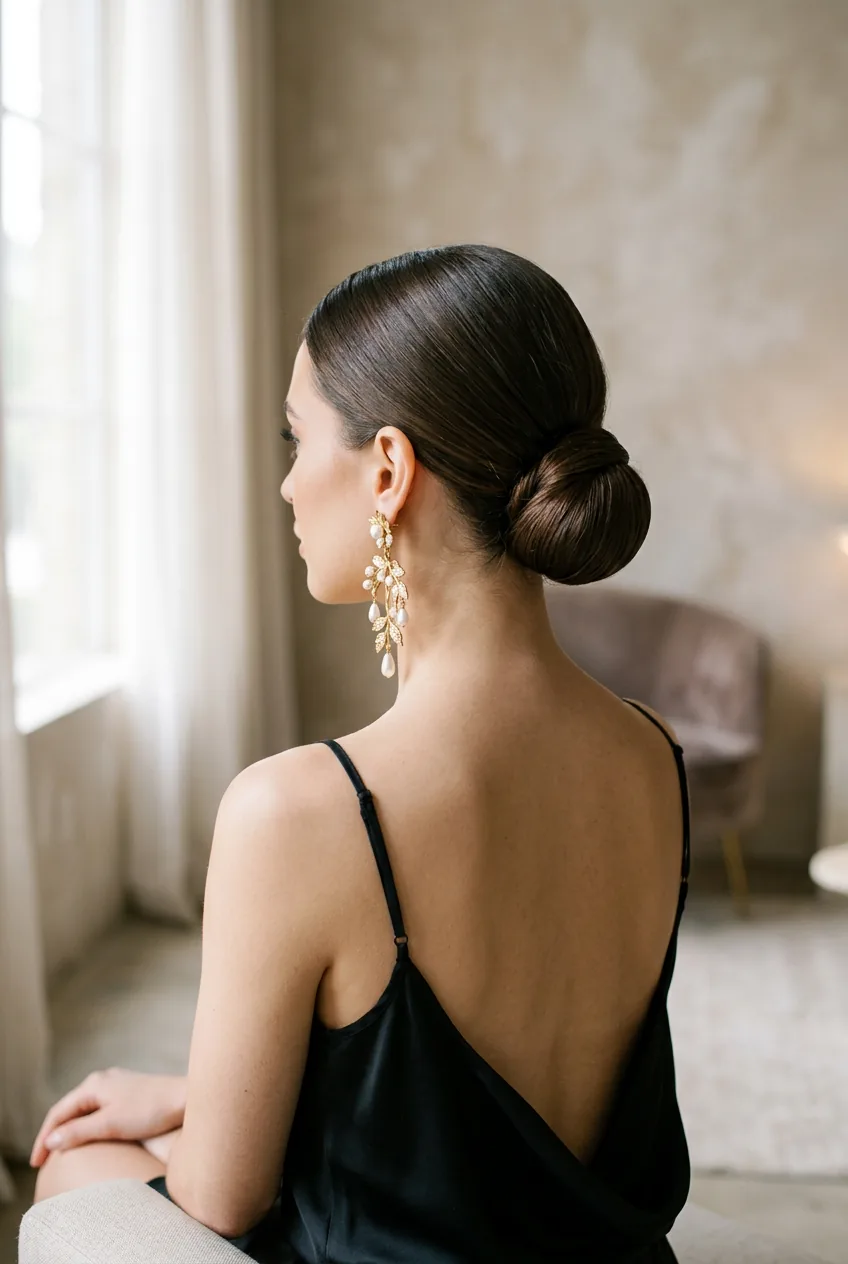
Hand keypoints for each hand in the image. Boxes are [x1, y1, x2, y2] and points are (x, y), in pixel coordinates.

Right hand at [29, 1068, 186, 1166]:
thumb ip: (80, 1132)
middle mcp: (103, 1081)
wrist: (187, 1099)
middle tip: (42, 1161)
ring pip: (84, 1110)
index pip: (58, 1113)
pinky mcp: (129, 1095)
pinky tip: (89, 1139)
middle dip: (54, 1134)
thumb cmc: (151, 1110)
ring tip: (60, 1152)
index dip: (44, 1138)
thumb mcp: (111, 1124)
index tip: (36, 1163)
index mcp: (94, 1085)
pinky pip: (99, 1111)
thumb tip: (52, 1141)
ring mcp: (117, 1086)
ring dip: (70, 1130)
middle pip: (69, 1110)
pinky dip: (87, 1127)